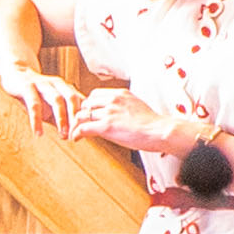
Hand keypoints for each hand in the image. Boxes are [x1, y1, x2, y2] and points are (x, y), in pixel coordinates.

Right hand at [4, 68, 81, 136]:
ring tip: (63, 135)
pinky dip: (37, 120)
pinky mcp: (27, 87)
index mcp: (66, 88)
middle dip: (76, 117)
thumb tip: (74, 136)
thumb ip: (63, 118)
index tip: (85, 134)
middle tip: (78, 135)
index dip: (85, 117)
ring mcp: (42, 84)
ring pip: (56, 99)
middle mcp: (57, 84)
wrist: (15, 74)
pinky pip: (34, 104)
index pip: (80, 101)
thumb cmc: (36, 95)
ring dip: (61, 118)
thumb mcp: (51, 106)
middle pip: (72, 98)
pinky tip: (38, 133)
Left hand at [69, 89, 189, 157]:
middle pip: (86, 103)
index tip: (88, 113)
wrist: (159, 131)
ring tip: (74, 132)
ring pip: (82, 115)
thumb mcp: (137, 107)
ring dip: (76, 124)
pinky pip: (84, 128)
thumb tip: (116, 116)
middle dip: (81, 114)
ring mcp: (109, 113)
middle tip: (79, 124)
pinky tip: (76, 139)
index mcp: (121, 94)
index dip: (89, 105)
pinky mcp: (106, 126)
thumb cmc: (152, 124)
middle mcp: (113, 100)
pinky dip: (77, 133)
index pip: (95, 94)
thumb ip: (123, 107)